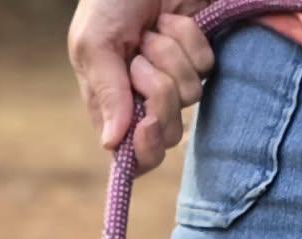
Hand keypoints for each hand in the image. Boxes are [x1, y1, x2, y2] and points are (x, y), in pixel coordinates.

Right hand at [68, 0, 214, 172]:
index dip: (144, 149)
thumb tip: (111, 144)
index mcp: (112, 105)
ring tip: (153, 30)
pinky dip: (190, 39)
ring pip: (189, 97)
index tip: (147, 125)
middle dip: (159, 92)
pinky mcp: (198, 58)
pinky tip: (174, 19)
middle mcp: (144, 99)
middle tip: (141, 59)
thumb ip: (105, 93)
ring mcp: (174, 79)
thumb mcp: (95, 42)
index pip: (133, 157)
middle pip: (167, 132)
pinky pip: (205, 67)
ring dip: (171, 56)